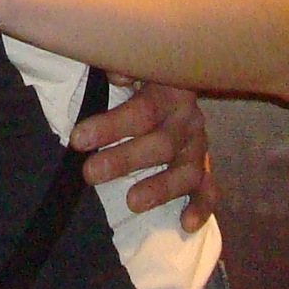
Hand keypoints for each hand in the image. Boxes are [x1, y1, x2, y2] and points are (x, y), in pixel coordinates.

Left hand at [71, 79, 217, 229]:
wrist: (173, 81)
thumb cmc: (138, 77)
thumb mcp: (130, 64)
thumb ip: (121, 65)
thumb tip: (118, 74)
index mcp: (170, 90)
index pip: (143, 110)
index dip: (111, 125)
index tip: (78, 138)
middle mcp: (189, 118)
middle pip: (162, 143)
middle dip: (124, 159)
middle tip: (90, 173)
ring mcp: (199, 144)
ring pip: (187, 170)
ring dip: (161, 188)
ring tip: (132, 202)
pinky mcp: (203, 166)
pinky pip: (209, 188)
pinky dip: (201, 206)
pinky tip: (187, 223)